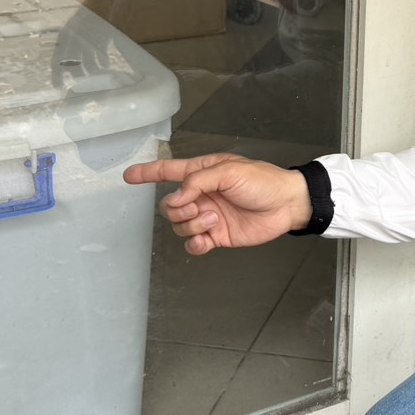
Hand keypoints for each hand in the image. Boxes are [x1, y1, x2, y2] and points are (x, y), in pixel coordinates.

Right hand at [123, 154, 313, 252]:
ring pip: (179, 226)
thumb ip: (198, 181)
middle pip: (169, 206)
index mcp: (203, 174)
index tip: (128, 176)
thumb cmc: (263, 181)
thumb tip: (177, 197)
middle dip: (177, 209)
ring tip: (215, 219)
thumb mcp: (230, 170)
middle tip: (198, 207)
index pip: (168, 172)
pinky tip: (206, 239)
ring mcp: (208, 217)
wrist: (286, 206)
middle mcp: (202, 195)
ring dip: (192, 225)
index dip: (147, 173)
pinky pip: (193, 244)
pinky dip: (195, 244)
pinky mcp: (217, 236)